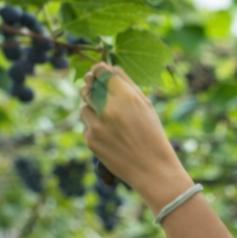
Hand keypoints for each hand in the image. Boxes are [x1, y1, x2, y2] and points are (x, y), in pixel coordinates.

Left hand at [78, 63, 190, 210]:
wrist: (152, 169)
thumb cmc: (153, 135)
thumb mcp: (146, 105)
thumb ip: (128, 84)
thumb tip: (110, 67)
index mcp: (125, 96)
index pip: (99, 71)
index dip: (98, 70)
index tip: (99, 73)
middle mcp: (108, 108)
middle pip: (87, 86)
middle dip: (91, 87)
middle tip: (101, 93)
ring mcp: (96, 124)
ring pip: (83, 105)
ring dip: (92, 108)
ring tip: (109, 118)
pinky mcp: (90, 139)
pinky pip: (85, 125)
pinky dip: (94, 126)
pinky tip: (110, 135)